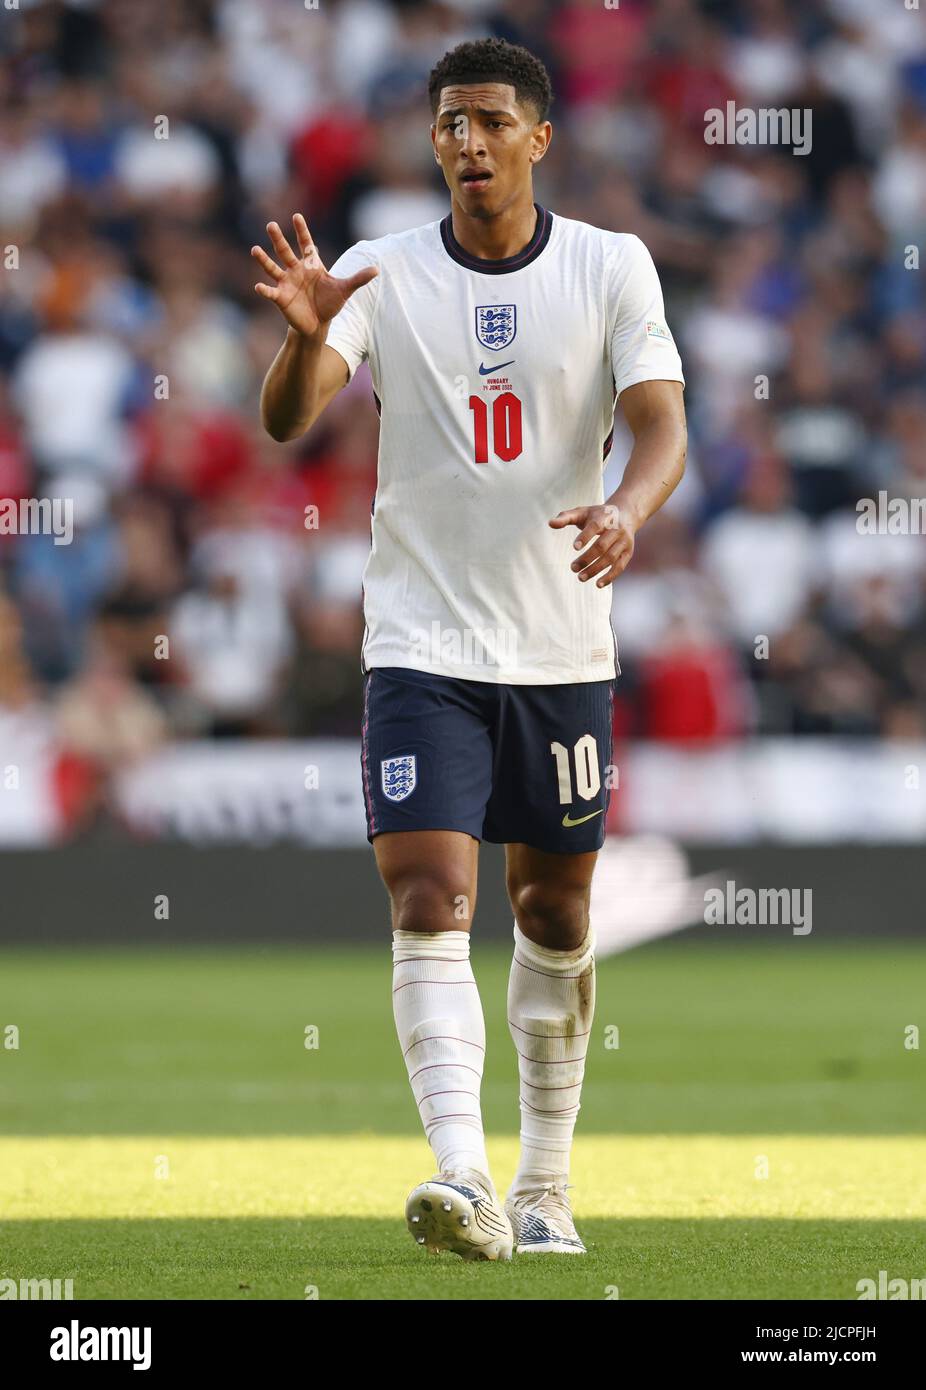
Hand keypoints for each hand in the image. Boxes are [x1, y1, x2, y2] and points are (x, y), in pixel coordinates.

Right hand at [251, 214, 377, 338]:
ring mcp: (286, 283)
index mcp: (310, 264)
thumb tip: (377, 270)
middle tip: (271, 224)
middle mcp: (295, 270)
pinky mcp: (280, 298)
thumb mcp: (344, 290)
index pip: (306, 244)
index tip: (297, 216)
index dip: (302, 231)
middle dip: (278, 238)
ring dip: (264, 260)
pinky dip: (264, 290)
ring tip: (255, 249)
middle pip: (285, 251)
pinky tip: (259, 287)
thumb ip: (358, 278)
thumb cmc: (329, 303)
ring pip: (272, 268)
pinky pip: (270, 292)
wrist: (317, 324)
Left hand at [549, 502, 635, 587]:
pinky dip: (610, 577)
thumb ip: (565, 517)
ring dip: (596, 569)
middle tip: (573, 568)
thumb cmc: (597, 515)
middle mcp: (617, 529)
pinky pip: (620, 566)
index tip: (574, 547)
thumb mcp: (582, 512)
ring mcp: (624, 541)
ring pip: (611, 558)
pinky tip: (598, 584)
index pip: (595, 526)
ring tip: (580, 577)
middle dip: (587, 558)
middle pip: (602, 545)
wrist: (625, 514)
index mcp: (604, 517)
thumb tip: (550, 523)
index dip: (585, 536)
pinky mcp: (628, 552)